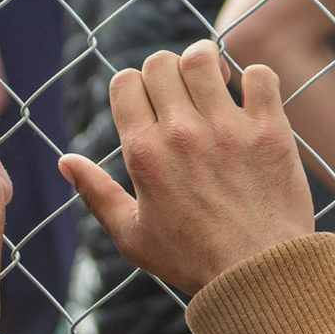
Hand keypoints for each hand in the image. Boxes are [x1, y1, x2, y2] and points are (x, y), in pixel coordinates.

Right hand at [59, 40, 312, 296]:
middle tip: (184, 95)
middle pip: (160, 62)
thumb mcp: (132, 236)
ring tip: (216, 84)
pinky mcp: (269, 130)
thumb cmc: (193, 261)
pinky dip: (255, 79)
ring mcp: (227, 128)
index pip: (124, 81)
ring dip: (206, 64)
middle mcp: (181, 132)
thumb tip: (65, 161)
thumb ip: (96, 193)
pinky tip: (252, 100)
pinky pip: (259, 74)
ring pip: (204, 57)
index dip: (134, 87)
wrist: (260, 276)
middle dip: (167, 71)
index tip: (151, 106)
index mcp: (144, 153)